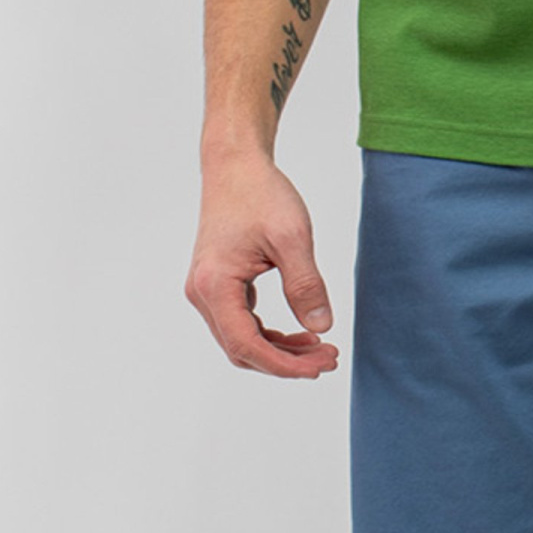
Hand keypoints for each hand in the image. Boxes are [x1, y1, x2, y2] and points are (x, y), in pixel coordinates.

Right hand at [186, 151, 338, 377]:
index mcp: (214, 285)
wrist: (236, 166)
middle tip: (330, 359)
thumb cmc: (260, 194)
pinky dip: (271, 336)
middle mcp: (202, 293)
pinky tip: (302, 334)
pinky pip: (242, 324)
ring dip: (280, 352)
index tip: (321, 365)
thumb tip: (322, 327)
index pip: (246, 345)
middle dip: (286, 362)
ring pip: (242, 341)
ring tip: (321, 349)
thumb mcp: (292, 238)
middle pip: (241, 350)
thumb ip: (306, 285)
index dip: (284, 364)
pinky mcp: (218, 286)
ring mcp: (207, 291)